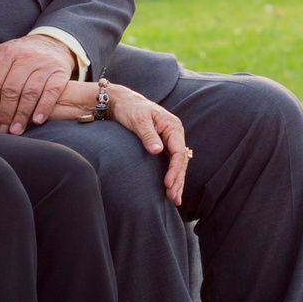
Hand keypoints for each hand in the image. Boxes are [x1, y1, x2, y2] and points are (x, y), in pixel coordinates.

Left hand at [0, 34, 77, 135]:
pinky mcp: (60, 73)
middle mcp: (26, 57)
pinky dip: (44, 107)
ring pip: (30, 92)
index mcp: (7, 53)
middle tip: (2, 129)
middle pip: (12, 89)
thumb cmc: (19, 55)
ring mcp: (44, 65)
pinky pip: (51, 92)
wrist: (51, 44)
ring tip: (16, 130)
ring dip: (22, 114)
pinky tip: (36, 120)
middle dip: (5, 112)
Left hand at [106, 85, 189, 206]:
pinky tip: (171, 189)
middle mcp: (174, 133)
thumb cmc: (130, 108)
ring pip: (178, 164)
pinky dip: (172, 176)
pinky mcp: (163, 145)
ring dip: (177, 181)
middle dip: (177, 180)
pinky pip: (171, 163)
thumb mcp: (138, 120)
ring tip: (175, 200)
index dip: (174, 170)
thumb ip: (148, 135)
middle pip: (181, 161)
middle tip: (172, 197)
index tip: (167, 184)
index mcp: (172, 126)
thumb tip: (158, 151)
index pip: (178, 152)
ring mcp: (170, 140)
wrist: (121, 102)